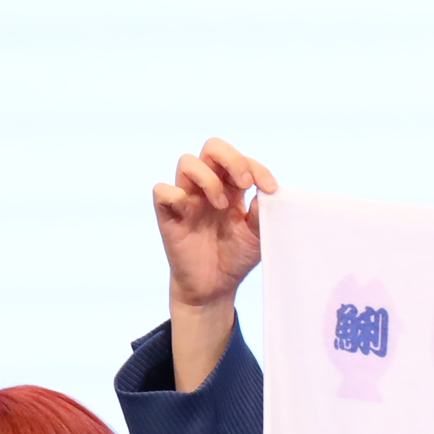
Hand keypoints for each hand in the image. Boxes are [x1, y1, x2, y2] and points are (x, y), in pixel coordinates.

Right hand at [155, 137, 277, 390]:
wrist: (215, 287)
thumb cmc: (236, 257)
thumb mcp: (257, 236)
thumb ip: (262, 213)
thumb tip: (268, 192)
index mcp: (232, 187)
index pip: (241, 160)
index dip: (257, 168)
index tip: (270, 189)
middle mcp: (208, 186)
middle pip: (212, 147)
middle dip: (231, 159)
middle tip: (245, 184)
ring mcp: (187, 197)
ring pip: (187, 162)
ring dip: (208, 179)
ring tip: (222, 206)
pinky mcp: (168, 213)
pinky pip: (162, 190)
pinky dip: (177, 196)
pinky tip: (190, 214)